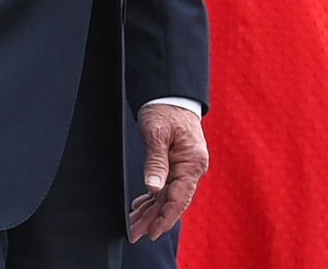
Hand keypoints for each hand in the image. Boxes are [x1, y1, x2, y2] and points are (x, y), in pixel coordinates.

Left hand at [128, 104, 207, 241]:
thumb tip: (153, 188)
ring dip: (152, 211)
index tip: (152, 232)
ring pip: (168, 196)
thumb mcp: (157, 134)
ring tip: (134, 224)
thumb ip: (156, 162)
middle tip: (135, 233)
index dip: (166, 217)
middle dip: (155, 219)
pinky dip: (153, 199)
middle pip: (174, 201)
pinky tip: (140, 207)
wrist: (170, 94)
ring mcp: (186, 167)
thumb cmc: (165, 110)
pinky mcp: (178, 164)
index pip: (180, 197)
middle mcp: (192, 167)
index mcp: (192, 162)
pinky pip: (166, 187)